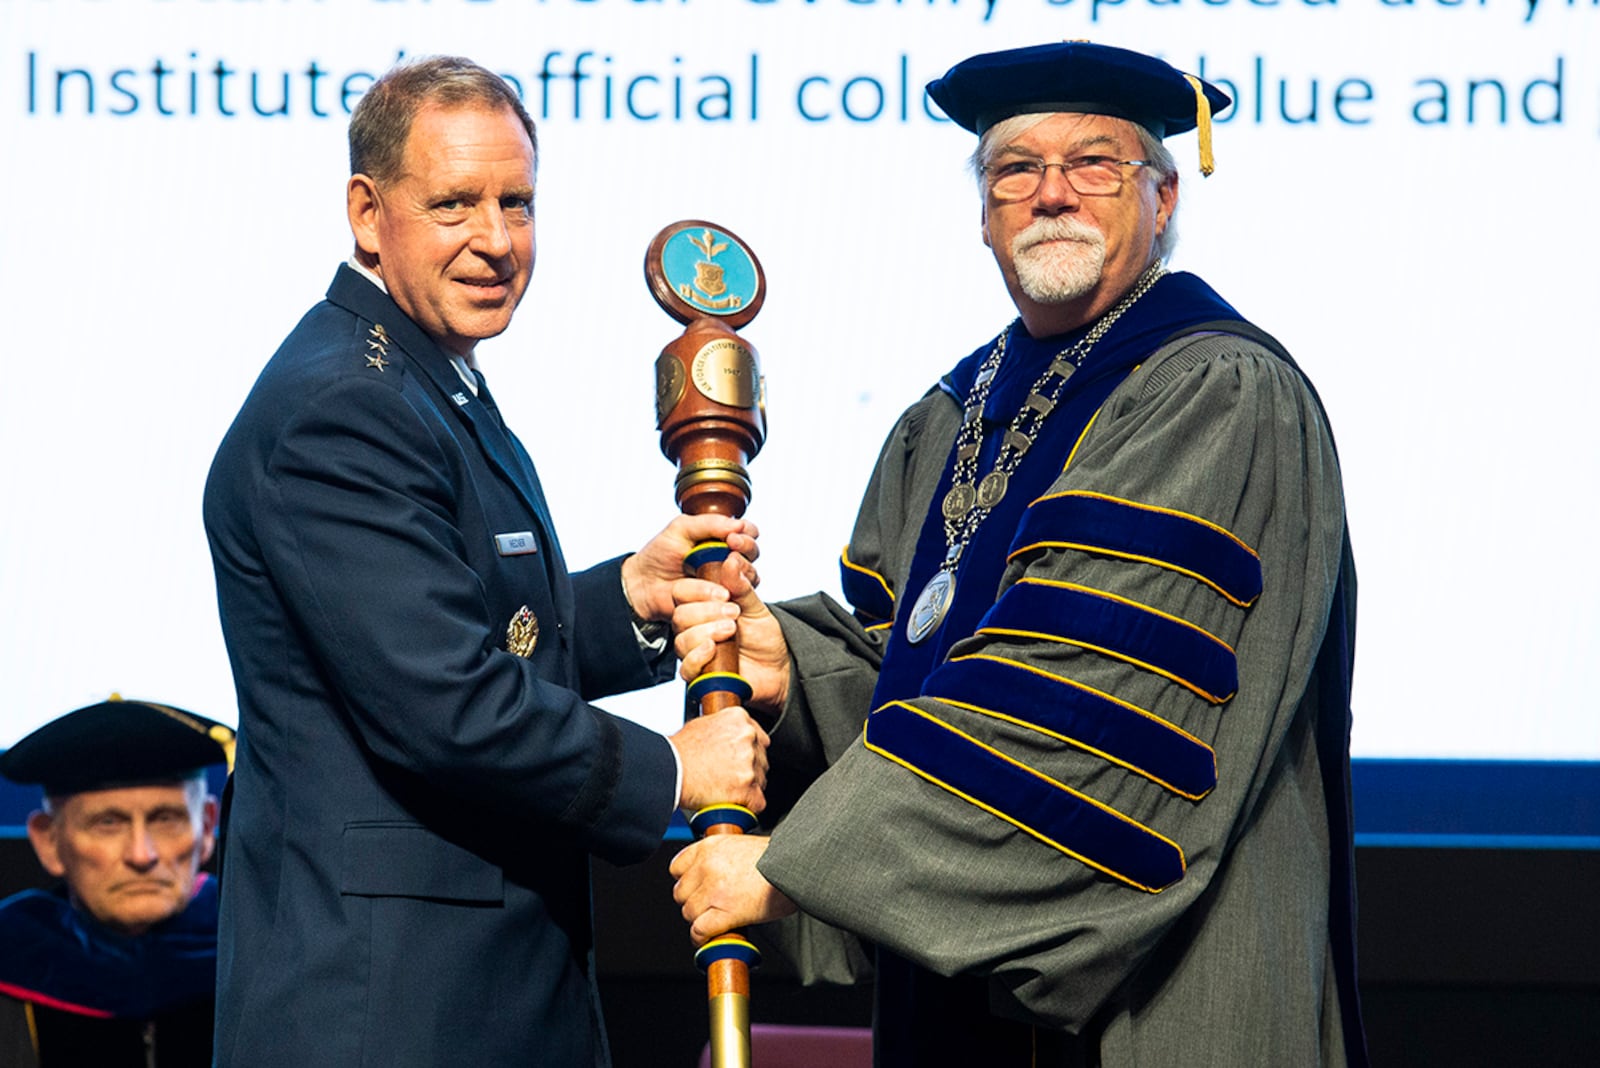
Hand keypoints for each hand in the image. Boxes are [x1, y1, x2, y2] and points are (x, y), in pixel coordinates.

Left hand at [622, 515, 759, 622]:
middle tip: (732, 548)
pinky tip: (723, 589)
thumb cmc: (660, 554)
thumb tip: (738, 525)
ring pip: (751, 575)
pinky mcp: (723, 601)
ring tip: (726, 569)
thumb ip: (709, 523)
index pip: (747, 531)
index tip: (734, 536)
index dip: (747, 532)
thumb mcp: (680, 529)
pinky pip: (739, 597)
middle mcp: (728, 558)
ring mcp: (727, 581)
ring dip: (743, 570)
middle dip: (747, 549)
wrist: (644, 585)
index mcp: (721, 537)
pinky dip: (734, 590)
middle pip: (753, 553)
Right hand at [670, 706, 769, 814]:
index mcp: (739, 719)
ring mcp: (749, 763)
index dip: (750, 751)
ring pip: (761, 780)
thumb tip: (729, 734)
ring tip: (726, 789)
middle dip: (749, 769)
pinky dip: (747, 806)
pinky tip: (733, 802)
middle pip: (762, 758)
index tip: (740, 759)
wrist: (669, 771)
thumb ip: (724, 727)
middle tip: (730, 775)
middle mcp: (748, 738)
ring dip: (748, 787)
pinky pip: (758, 801)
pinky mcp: (747, 788)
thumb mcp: (702, 724)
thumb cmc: (678, 751)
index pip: (759, 737)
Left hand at [670, 834, 796, 945]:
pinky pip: (700, 930)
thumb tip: (711, 875)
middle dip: (693, 902)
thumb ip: (720, 857)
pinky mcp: (725, 912)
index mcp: (710, 846)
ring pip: (688, 913)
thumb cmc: (778, 857)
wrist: (796, 867)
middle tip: (707, 907)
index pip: (677, 867)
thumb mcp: (741, 845)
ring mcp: (714, 890)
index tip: (694, 889)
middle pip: (680, 893)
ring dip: (699, 920)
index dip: (686, 881)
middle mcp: (707, 866)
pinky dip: (703, 937)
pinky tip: (712, 937)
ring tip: (713, 921)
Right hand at [672, 552, 790, 715]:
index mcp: (703, 607)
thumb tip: (730, 560)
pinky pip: (686, 668)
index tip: (725, 593)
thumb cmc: (765, 636)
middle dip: (706, 611)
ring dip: (705, 631)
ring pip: (681, 639)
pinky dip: (697, 657)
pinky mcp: (700, 675)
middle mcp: (695, 628)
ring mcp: (695, 651)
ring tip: (731, 629)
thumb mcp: (756, 607)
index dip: (698, 590)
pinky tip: (713, 649)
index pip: (682, 593)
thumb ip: (741, 587)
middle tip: (733, 612)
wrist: (778, 669)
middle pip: (680, 616)